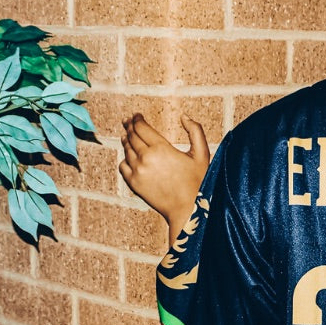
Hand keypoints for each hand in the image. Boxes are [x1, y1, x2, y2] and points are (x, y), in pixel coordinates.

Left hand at [120, 113, 209, 238]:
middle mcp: (146, 157)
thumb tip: (184, 116)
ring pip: (126, 149)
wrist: (188, 208)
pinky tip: (129, 156)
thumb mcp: (202, 154)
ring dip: (126, 141)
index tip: (137, 116)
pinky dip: (125, 159)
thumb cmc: (198, 182)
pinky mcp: (134, 183)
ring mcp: (138, 171)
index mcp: (161, 148)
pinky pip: (123, 166)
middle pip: (131, 136)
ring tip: (128, 137)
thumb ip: (196, 131)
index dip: (137, 119)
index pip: (141, 127)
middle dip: (129, 126)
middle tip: (128, 121)